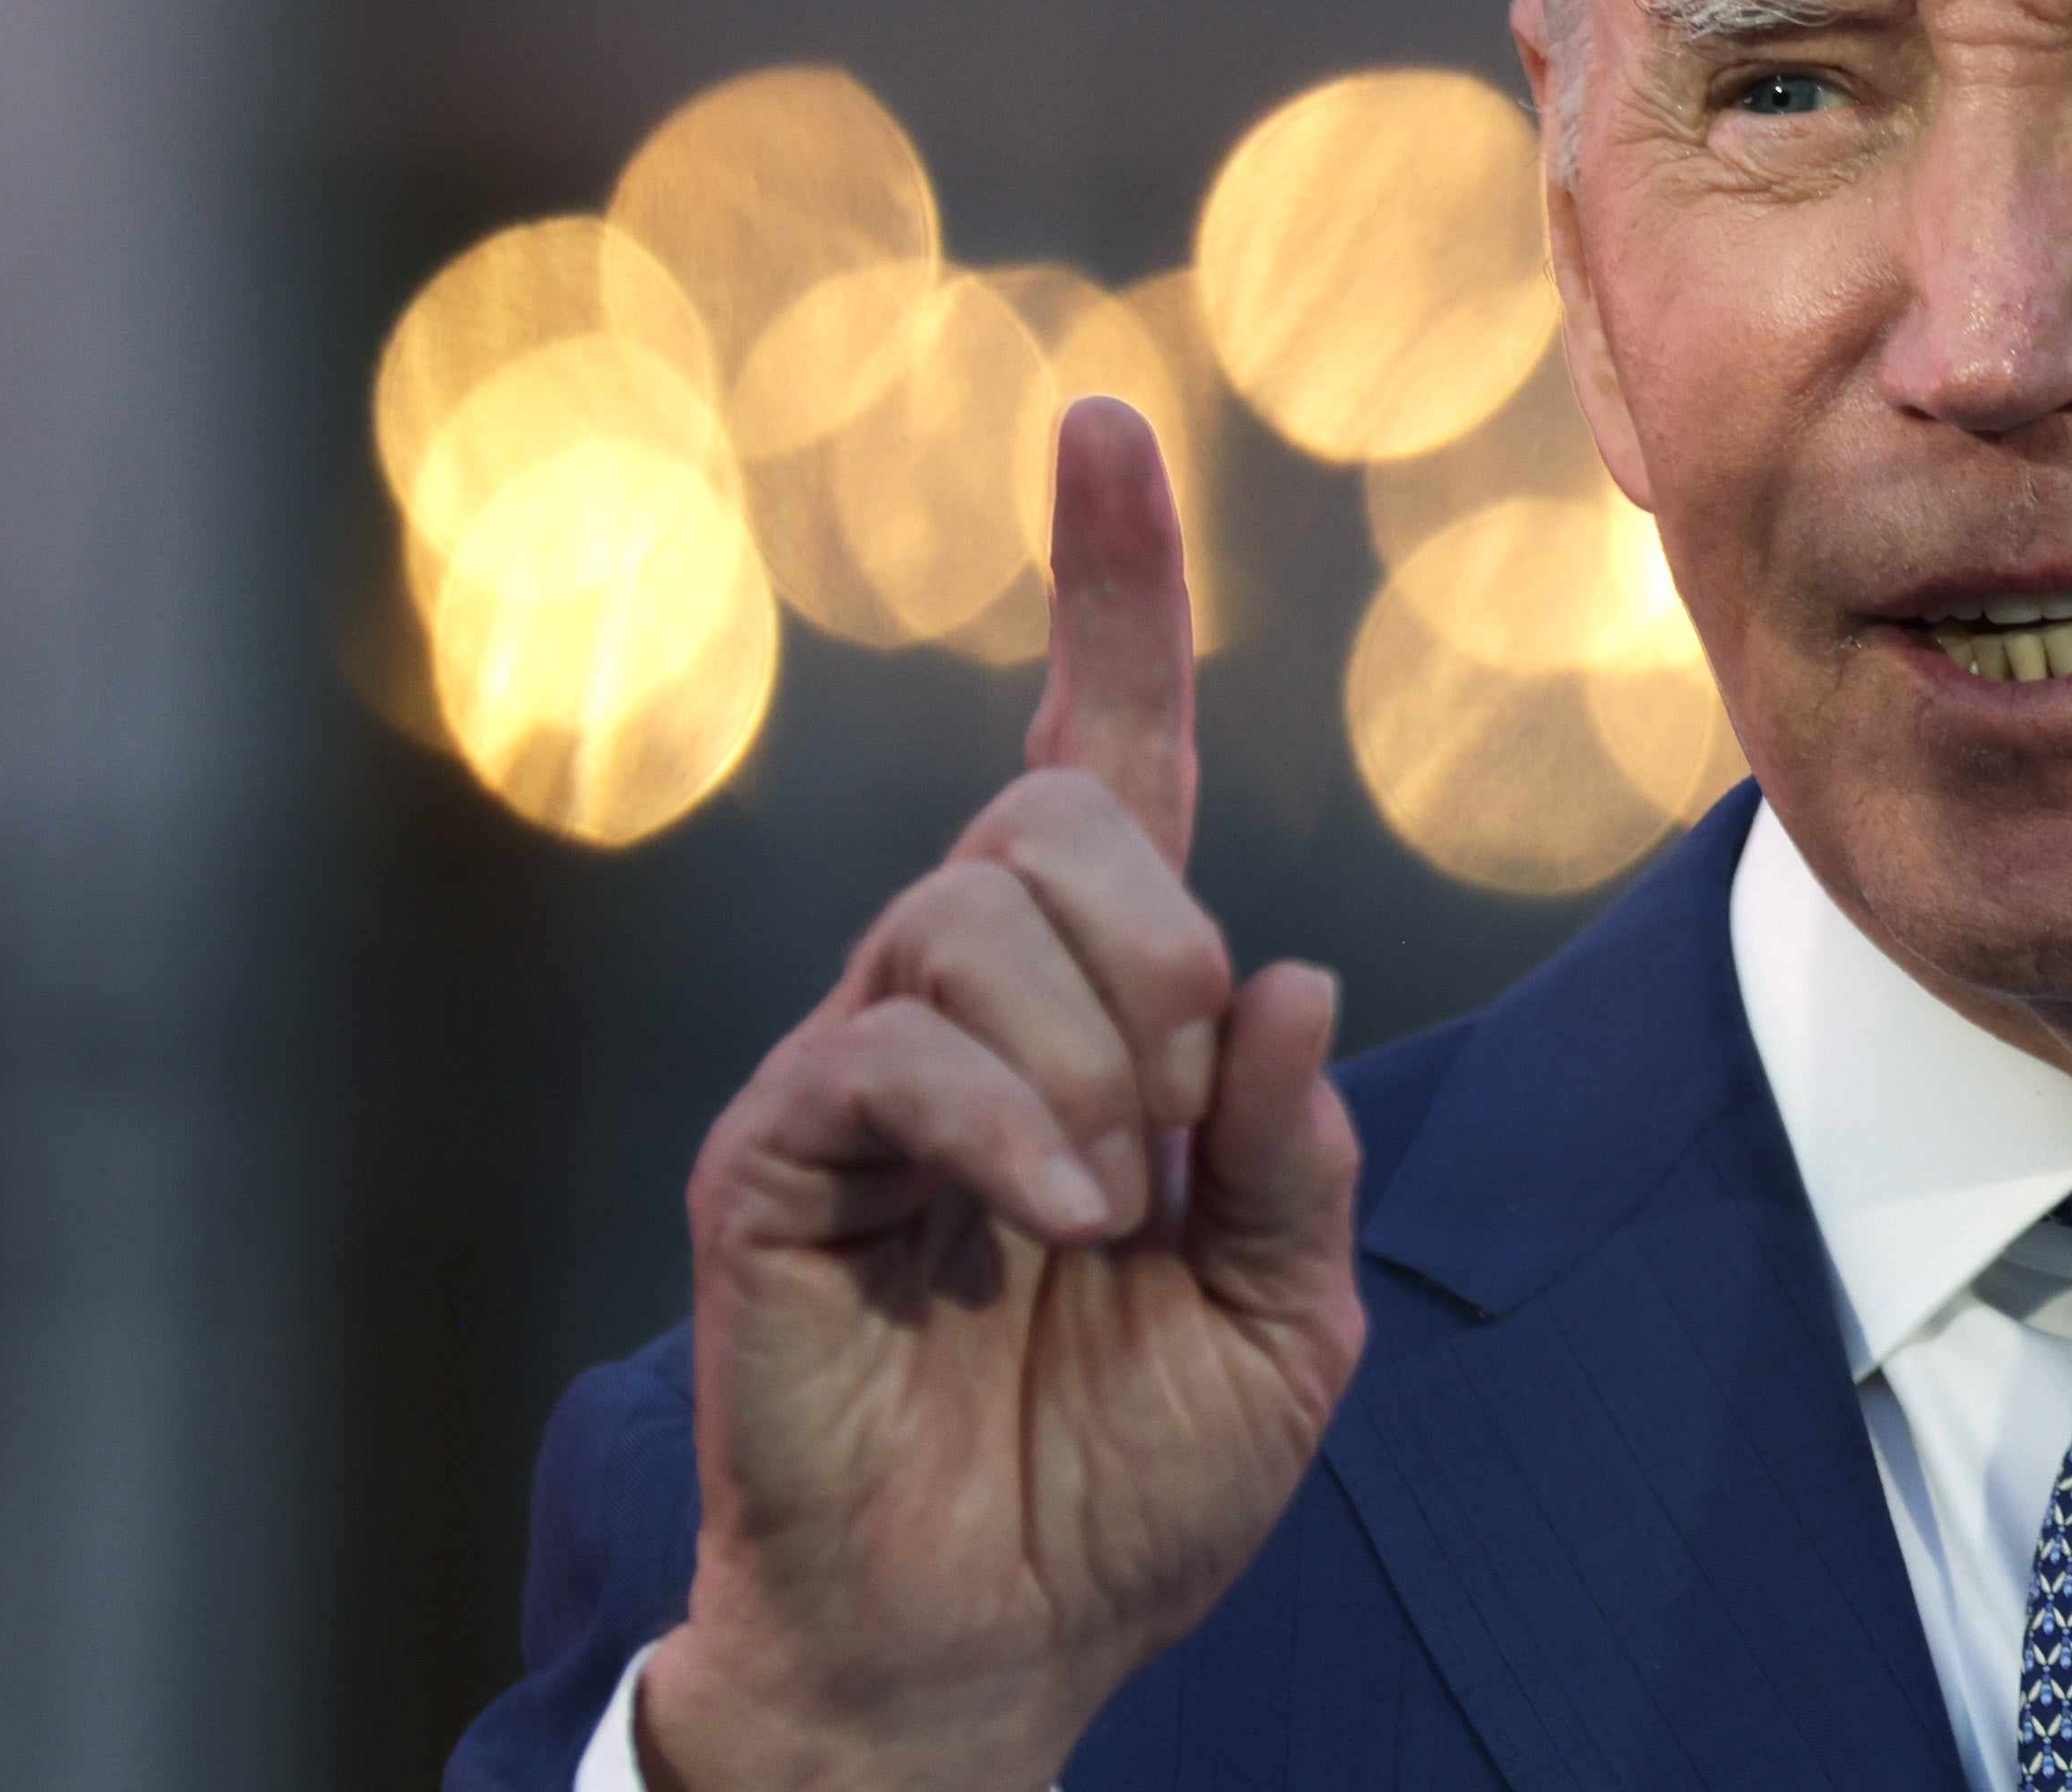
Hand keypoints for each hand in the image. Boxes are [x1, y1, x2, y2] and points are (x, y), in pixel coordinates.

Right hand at [641, 398, 1365, 1791]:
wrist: (986, 1647)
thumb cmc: (1122, 1481)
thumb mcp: (1283, 1312)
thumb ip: (1298, 1146)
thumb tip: (1289, 974)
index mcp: (1101, 1011)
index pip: (1103, 750)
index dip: (1108, 589)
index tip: (1103, 425)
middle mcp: (966, 1001)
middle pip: (1058, 822)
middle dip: (1160, 957)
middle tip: (1176, 1134)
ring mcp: (857, 1068)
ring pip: (975, 913)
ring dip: (1093, 1061)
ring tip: (1106, 1213)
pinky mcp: (774, 1155)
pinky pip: (889, 1045)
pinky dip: (1006, 1123)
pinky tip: (1051, 1220)